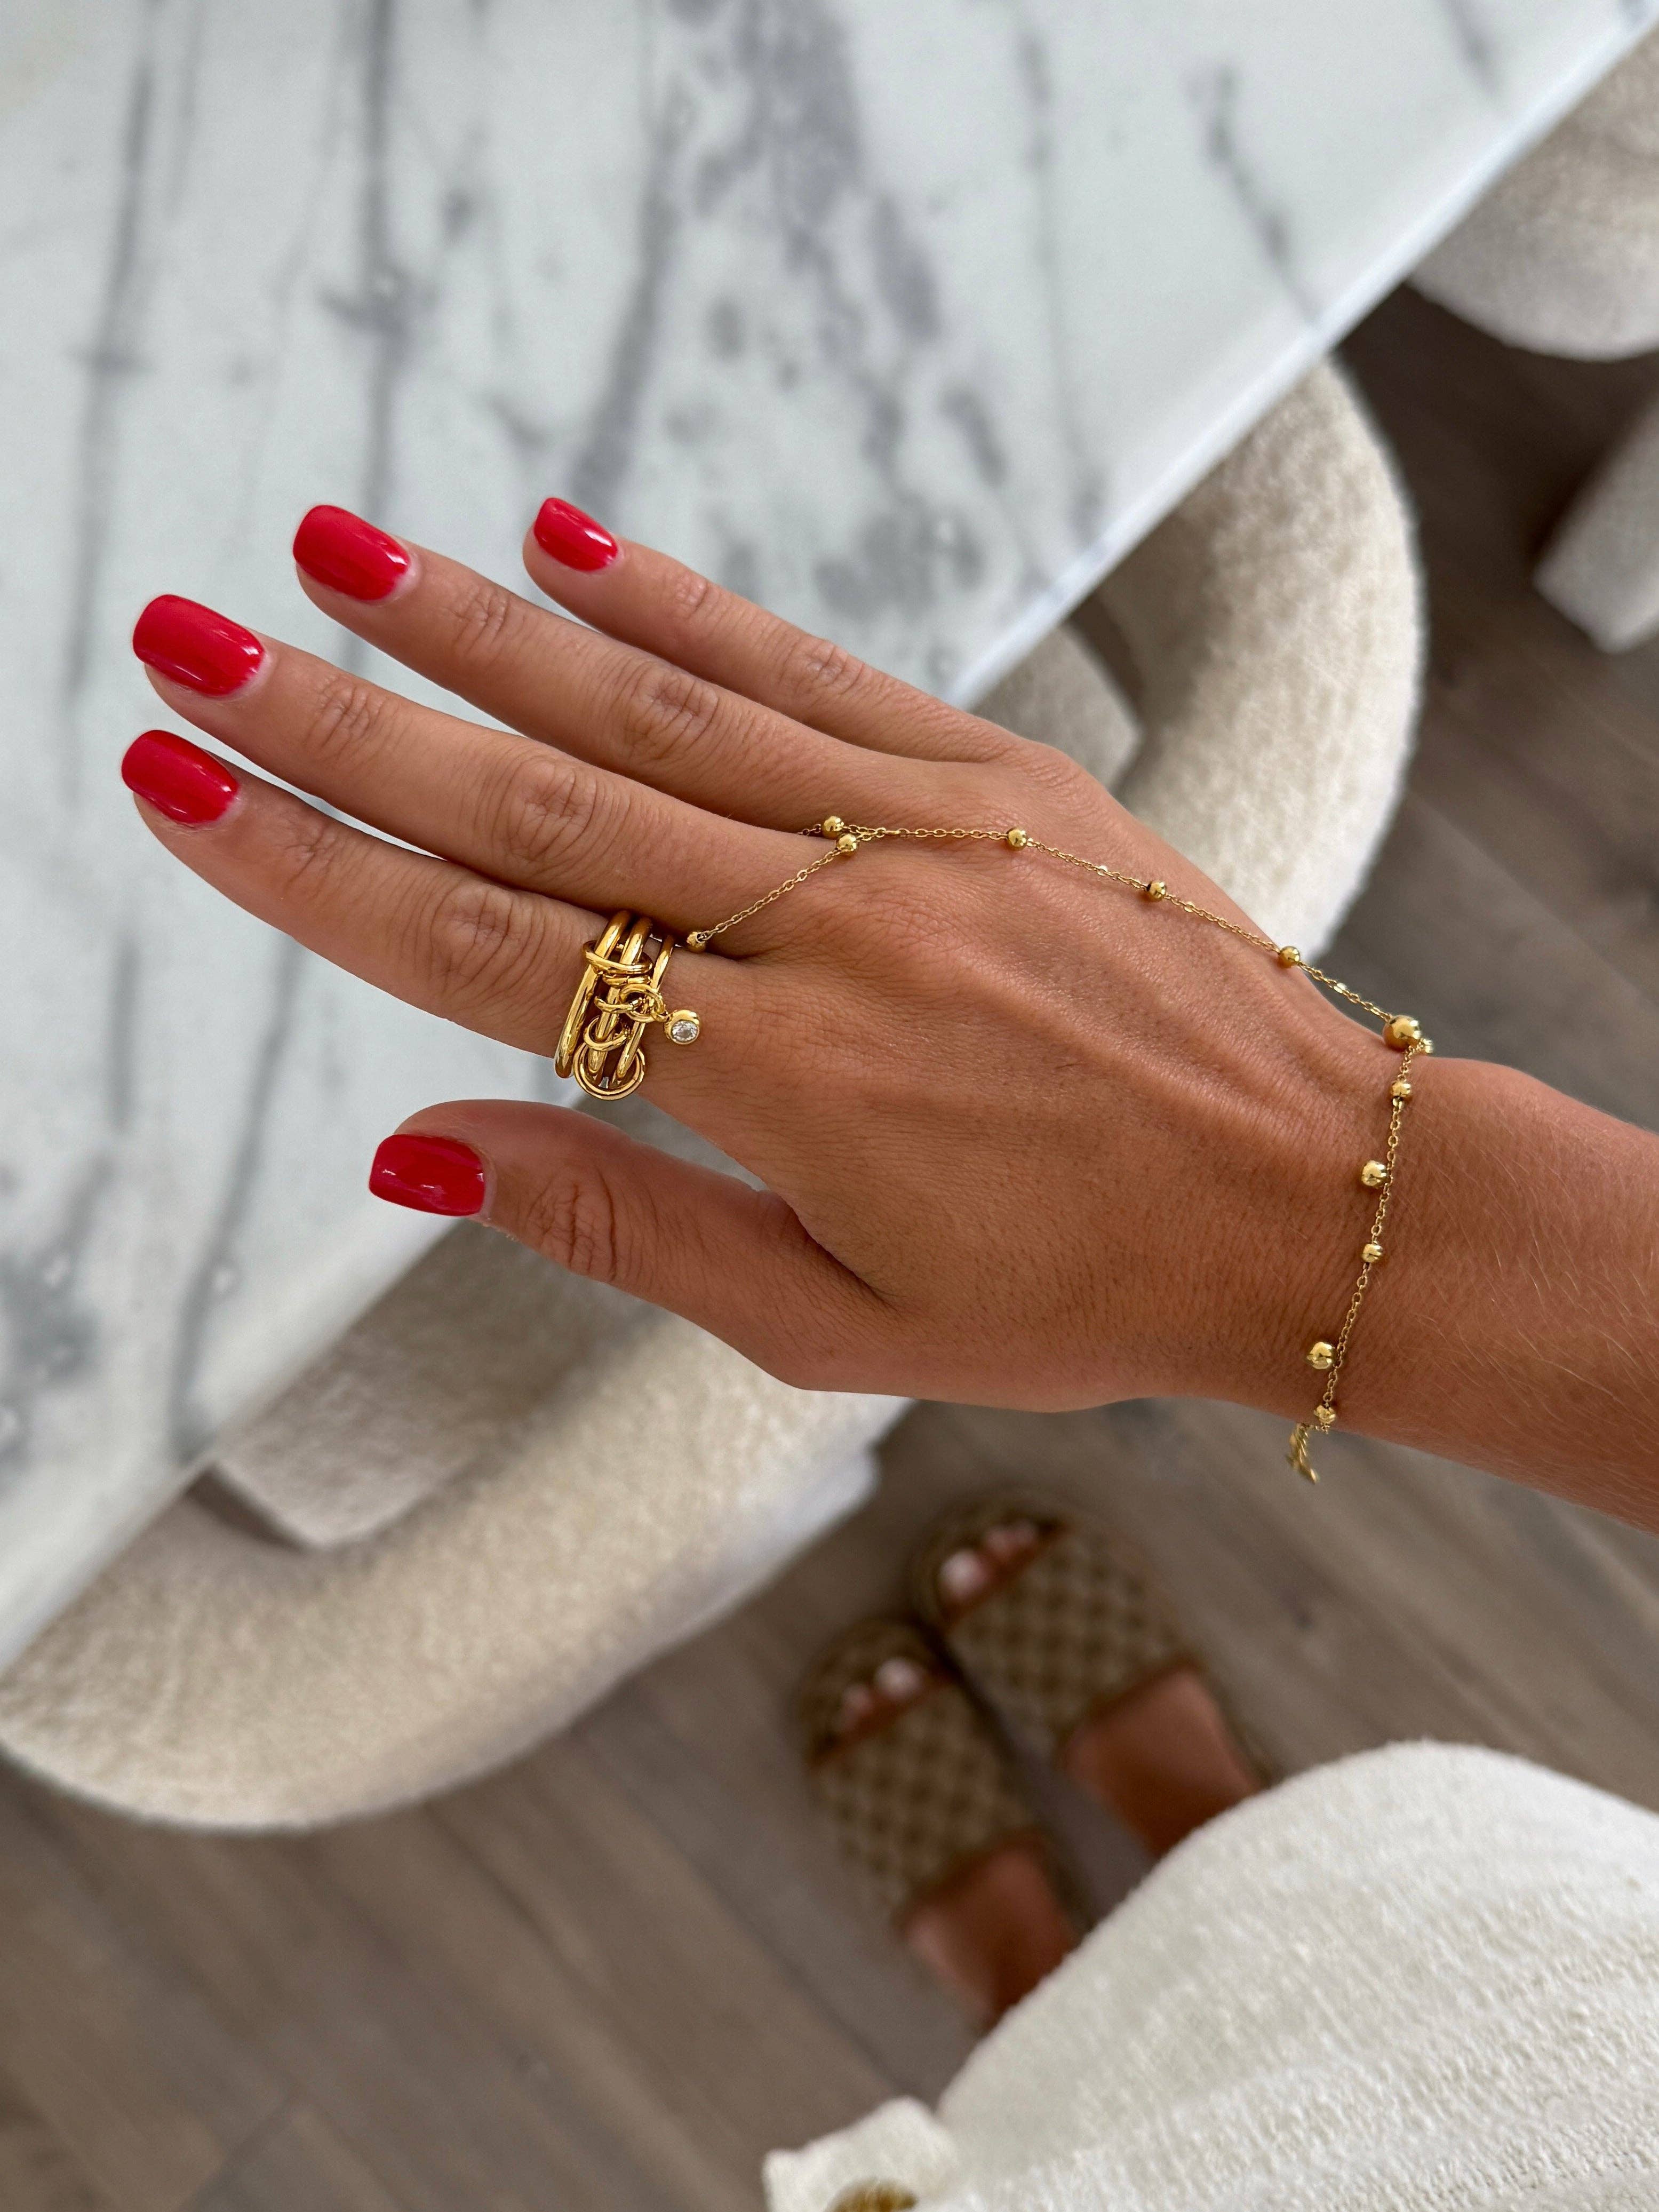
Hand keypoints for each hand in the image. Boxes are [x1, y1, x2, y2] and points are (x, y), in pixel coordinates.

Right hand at [124, 502, 1658, 1495]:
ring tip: (341, 557)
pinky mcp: (994, 777)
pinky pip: (809, 673)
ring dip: (481, 629)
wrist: (1306, 1195)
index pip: (496, 958)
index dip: (324, 876)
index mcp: (778, 1081)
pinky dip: (684, 605)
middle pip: (540, 806)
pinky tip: (572, 543)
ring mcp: (917, 835)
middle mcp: (830, 933)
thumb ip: (620, 1224)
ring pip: (654, 711)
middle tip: (197, 645)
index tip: (192, 798)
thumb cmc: (1076, 1286)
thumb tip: (419, 1157)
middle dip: (345, 724)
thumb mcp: (832, 1323)